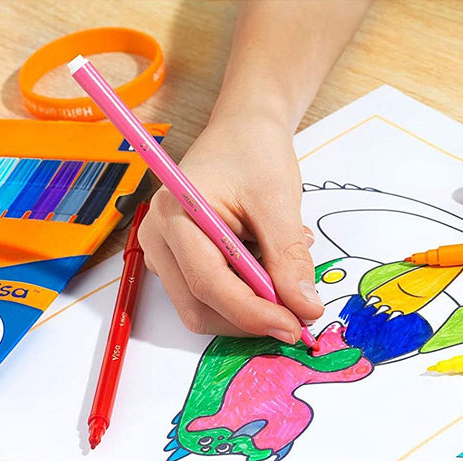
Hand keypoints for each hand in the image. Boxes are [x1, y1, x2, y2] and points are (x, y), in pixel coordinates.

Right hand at [138, 112, 323, 340]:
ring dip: (247, 311)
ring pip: (203, 310)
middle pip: (199, 308)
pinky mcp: (176, 264)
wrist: (242, 131)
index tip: (294, 327)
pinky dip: (241, 300)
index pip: (209, 284)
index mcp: (174, 214)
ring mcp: (163, 254)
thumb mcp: (279, 201)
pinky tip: (263, 271)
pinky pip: (207, 299)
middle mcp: (158, 239)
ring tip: (280, 275)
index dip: (253, 313)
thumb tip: (305, 309)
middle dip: (249, 320)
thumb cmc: (254, 153)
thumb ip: (289, 259)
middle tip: (296, 316)